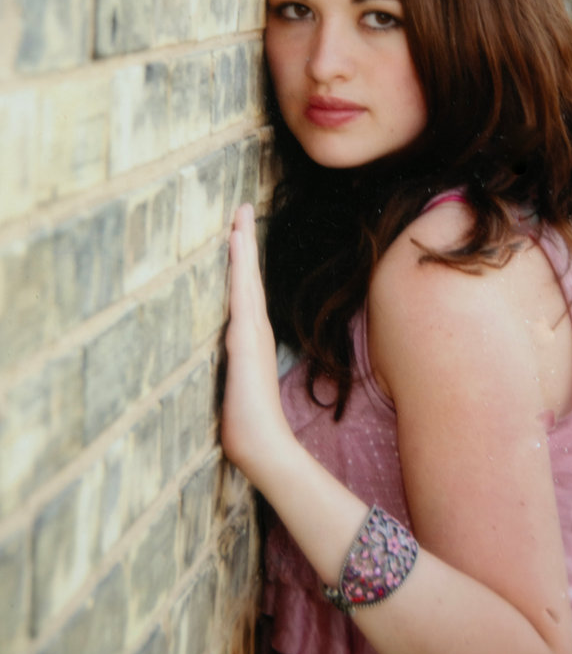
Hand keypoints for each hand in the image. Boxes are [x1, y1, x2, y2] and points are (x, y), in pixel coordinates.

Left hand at [222, 204, 293, 483]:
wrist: (261, 446)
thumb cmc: (247, 422)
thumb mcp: (237, 387)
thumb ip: (235, 371)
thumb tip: (228, 364)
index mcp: (249, 338)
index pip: (245, 291)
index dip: (243, 261)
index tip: (239, 232)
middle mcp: (252, 330)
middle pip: (247, 277)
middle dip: (244, 242)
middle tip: (241, 208)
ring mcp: (250, 333)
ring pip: (245, 281)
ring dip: (242, 248)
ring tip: (238, 217)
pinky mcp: (245, 340)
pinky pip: (242, 295)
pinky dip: (241, 269)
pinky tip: (236, 247)